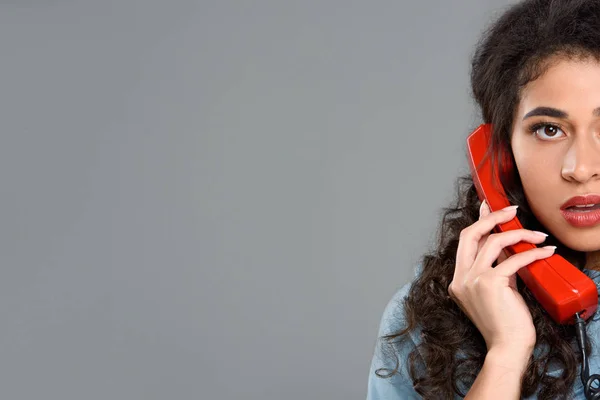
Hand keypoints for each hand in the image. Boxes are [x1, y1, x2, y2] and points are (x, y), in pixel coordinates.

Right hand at [448, 201, 554, 352]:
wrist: (506, 348)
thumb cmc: (503, 324)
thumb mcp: (493, 291)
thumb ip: (494, 269)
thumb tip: (506, 247)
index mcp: (458, 280)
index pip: (465, 242)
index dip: (478, 222)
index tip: (488, 207)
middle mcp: (461, 278)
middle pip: (471, 235)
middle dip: (492, 218)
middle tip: (511, 210)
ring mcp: (473, 280)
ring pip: (493, 243)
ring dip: (519, 234)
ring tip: (538, 235)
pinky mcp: (490, 284)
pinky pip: (514, 260)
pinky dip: (532, 253)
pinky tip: (545, 251)